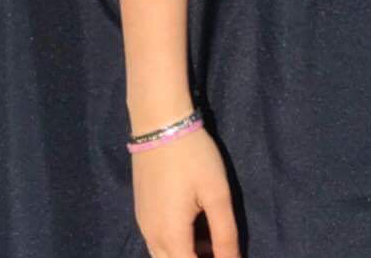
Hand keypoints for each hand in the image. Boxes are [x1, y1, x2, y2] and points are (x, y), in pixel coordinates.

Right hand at [131, 128, 239, 257]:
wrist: (159, 126)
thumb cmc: (193, 157)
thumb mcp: (216, 193)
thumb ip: (225, 233)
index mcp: (171, 237)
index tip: (229, 254)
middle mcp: (152, 238)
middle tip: (221, 248)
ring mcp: (143, 226)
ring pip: (164, 256)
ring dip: (187, 254)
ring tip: (212, 239)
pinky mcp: (141, 213)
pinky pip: (158, 242)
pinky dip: (176, 244)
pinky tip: (195, 225)